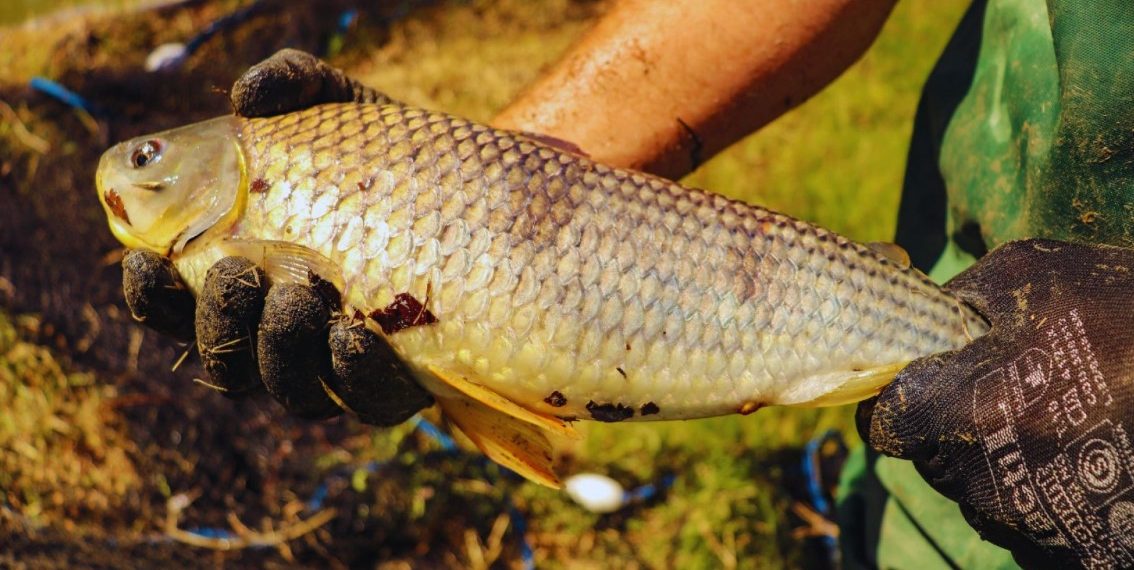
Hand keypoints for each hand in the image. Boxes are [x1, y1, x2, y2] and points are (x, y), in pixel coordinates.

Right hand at [121, 50, 431, 424]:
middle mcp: (279, 332)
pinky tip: (353, 338)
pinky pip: (365, 401)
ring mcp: (338, 364)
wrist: (477, 193)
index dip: (152, 298)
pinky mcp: (397, 380)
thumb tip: (247, 95)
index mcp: (242, 279)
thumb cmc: (384, 152)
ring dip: (280, 352)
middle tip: (236, 276)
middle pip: (227, 359)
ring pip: (289, 389)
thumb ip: (290, 85)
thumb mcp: (339, 106)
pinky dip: (354, 377)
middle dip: (220, 324)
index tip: (144, 263)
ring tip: (296, 300)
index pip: (175, 307)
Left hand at [857, 239, 1133, 567]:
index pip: (885, 428)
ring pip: (982, 497)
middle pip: (934, 464)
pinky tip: (1083, 458)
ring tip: (1055, 423)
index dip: (896, 406)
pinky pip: (1034, 528)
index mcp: (960, 410)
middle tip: (1005, 397)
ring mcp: (1035, 523)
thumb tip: (923, 322)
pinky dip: (1048, 499)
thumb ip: (956, 301)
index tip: (918, 391)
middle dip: (954, 431)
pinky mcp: (1084, 550)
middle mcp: (988, 479)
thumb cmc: (1123, 306)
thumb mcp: (1027, 274)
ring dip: (1001, 466)